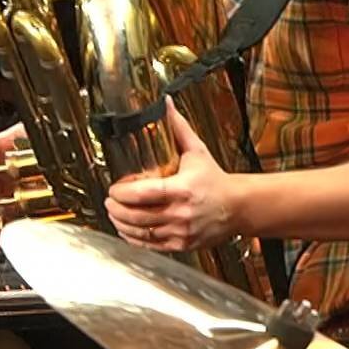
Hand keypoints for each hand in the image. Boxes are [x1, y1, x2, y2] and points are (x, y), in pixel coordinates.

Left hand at [104, 99, 243, 252]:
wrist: (239, 207)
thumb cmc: (216, 181)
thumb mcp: (197, 152)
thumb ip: (178, 128)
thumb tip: (165, 104)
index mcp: (182, 189)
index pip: (141, 194)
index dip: (120, 193)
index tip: (114, 189)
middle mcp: (181, 213)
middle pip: (136, 215)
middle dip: (116, 209)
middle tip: (110, 201)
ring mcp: (181, 231)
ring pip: (140, 231)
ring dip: (121, 223)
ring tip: (115, 214)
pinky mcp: (182, 243)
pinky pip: (151, 244)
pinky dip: (134, 238)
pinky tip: (128, 230)